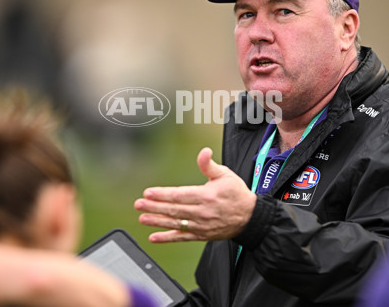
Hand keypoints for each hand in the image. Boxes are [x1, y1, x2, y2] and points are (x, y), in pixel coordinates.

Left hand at [134, 147, 256, 242]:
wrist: (250, 218)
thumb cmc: (236, 194)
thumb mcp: (225, 175)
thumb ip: (210, 165)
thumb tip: (204, 152)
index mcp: (206, 196)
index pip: (180, 195)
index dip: (163, 195)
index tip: (149, 193)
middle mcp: (202, 212)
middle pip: (174, 209)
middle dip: (154, 207)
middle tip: (139, 205)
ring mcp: (201, 225)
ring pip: (175, 223)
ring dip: (157, 222)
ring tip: (143, 218)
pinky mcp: (201, 235)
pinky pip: (182, 237)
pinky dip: (167, 237)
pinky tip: (154, 237)